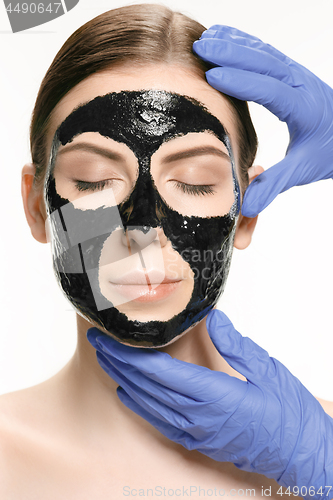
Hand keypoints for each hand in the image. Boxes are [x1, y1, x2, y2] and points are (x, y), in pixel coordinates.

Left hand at [87, 309, 332, 498]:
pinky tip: (129, 395)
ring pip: (150, 406)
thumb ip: (234, 344)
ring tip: (107, 363)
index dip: (129, 356)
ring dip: (124, 382)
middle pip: (147, 388)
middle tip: (98, 343)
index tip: (109, 340)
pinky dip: (141, 407)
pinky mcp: (200, 442)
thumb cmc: (290, 414)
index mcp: (215, 396)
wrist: (304, 454)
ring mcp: (198, 433)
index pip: (159, 373)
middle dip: (118, 364)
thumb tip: (212, 318)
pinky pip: (161, 423)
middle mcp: (199, 418)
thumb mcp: (266, 370)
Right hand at [193, 26, 332, 216]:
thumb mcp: (303, 170)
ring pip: (265, 53)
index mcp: (303, 108)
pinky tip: (228, 39)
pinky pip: (267, 54)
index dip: (241, 82)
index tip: (212, 76)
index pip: (270, 90)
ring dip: (236, 43)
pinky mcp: (292, 74)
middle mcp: (301, 85)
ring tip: (207, 38)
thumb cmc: (329, 152)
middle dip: (232, 52)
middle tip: (201, 47)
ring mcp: (297, 75)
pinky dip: (246, 44)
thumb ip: (274, 185)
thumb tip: (246, 205)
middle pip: (265, 62)